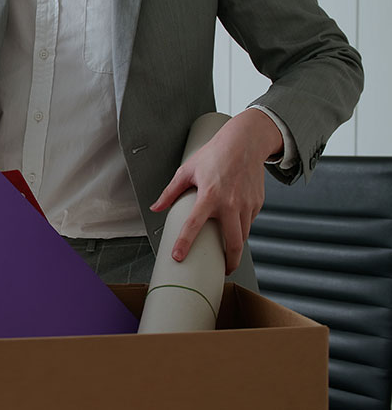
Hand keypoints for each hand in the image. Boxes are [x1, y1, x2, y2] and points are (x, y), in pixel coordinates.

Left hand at [149, 109, 283, 274]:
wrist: (245, 142)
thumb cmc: (215, 154)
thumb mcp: (187, 170)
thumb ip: (170, 192)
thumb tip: (156, 208)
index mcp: (210, 195)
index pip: (194, 225)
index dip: (184, 243)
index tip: (178, 257)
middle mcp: (231, 203)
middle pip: (233, 243)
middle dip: (230, 261)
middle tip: (223, 270)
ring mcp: (247, 204)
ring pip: (244, 235)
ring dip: (236, 247)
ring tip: (229, 254)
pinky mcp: (257, 203)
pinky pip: (249, 222)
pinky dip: (242, 227)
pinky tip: (235, 227)